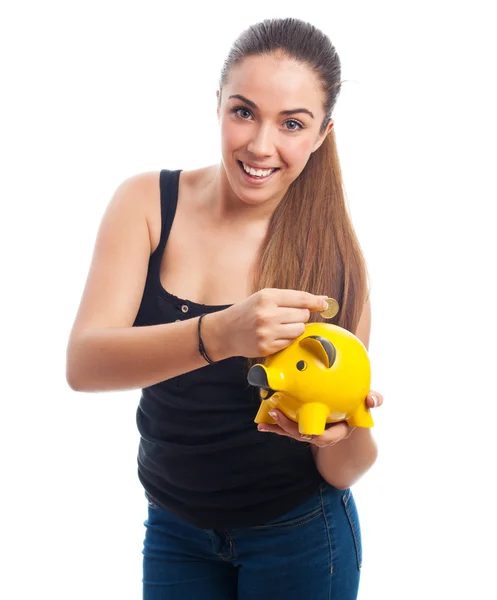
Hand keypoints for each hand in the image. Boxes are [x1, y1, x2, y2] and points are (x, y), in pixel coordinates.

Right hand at [209, 288, 327, 358]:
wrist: (225, 331)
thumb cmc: (248, 311)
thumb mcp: (264, 297)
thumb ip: (292, 298)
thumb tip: (323, 300)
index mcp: (267, 297)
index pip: (301, 299)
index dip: (316, 301)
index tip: (324, 304)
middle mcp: (267, 314)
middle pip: (303, 315)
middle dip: (300, 315)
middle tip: (287, 316)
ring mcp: (267, 332)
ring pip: (299, 330)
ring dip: (295, 328)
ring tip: (280, 326)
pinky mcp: (266, 348)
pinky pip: (290, 343)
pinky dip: (287, 339)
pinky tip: (274, 335)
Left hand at [257, 390, 383, 446]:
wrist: (349, 418)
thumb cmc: (356, 408)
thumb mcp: (366, 405)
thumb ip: (372, 400)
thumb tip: (374, 399)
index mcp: (337, 432)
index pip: (323, 437)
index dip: (312, 434)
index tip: (303, 429)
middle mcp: (321, 435)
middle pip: (302, 435)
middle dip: (287, 428)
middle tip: (275, 414)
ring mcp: (310, 432)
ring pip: (292, 433)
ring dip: (277, 428)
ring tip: (263, 421)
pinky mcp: (301, 427)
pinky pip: (287, 428)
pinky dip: (274, 427)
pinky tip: (261, 424)